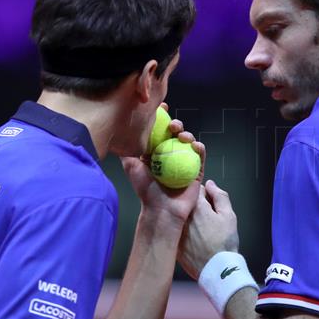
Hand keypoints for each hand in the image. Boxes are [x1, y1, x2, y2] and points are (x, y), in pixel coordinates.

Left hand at [120, 103, 205, 222]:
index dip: (162, 118)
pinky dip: (199, 148)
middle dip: (176, 125)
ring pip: (189, 142)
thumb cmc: (145, 190)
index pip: (160, 131)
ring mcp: (185, 161)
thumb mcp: (131, 166)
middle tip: (172, 124)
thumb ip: (126, 151)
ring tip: (182, 135)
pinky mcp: (196, 170)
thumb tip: (118, 134)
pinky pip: (200, 156)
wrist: (160, 209)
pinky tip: (195, 145)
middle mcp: (171, 154)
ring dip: (188, 134)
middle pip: (176, 134)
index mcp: (157, 151)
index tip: (162, 108)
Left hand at [178, 180, 238, 279]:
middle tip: (207, 218)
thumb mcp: (229, 216)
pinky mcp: (173, 242)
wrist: (216, 270)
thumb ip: (220, 196)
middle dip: (195, 205)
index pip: (196, 189)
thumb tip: (210, 184)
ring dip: (187, 217)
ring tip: (200, 230)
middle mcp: (181, 215)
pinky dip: (183, 231)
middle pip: (186, 202)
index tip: (211, 204)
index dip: (206, 195)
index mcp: (195, 206)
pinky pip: (176, 229)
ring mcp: (175, 229)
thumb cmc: (224, 242)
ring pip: (180, 215)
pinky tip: (194, 240)